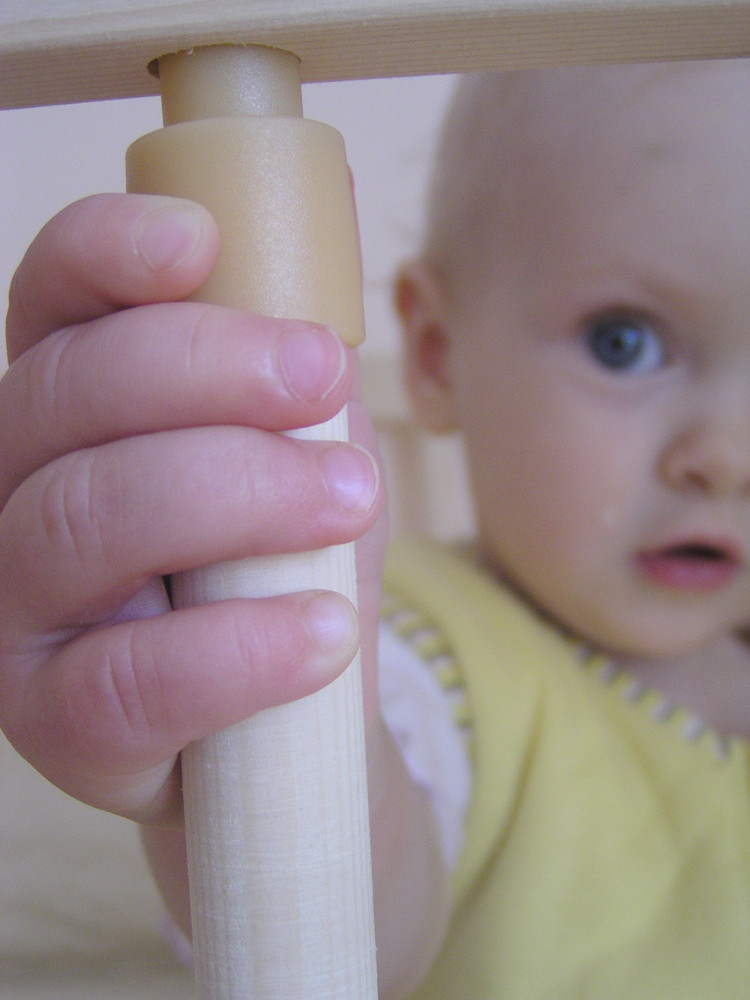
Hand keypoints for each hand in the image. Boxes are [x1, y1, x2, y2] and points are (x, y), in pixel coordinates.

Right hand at [0, 193, 384, 824]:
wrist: (284, 710)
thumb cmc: (284, 561)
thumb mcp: (301, 446)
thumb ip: (297, 352)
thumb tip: (328, 209)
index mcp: (76, 406)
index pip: (52, 302)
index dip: (106, 253)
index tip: (202, 242)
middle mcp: (21, 492)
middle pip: (67, 395)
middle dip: (205, 368)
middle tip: (324, 376)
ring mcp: (22, 608)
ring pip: (87, 520)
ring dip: (238, 493)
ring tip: (351, 502)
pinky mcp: (56, 719)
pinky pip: (127, 679)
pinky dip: (239, 648)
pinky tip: (324, 631)